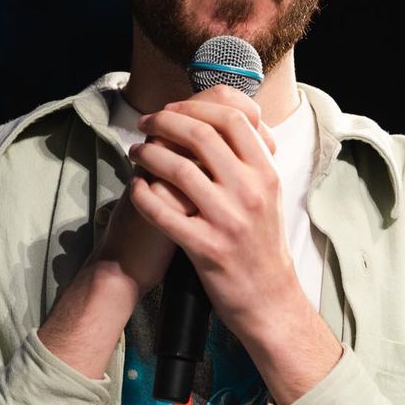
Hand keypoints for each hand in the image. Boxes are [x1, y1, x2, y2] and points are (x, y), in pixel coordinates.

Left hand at [126, 83, 295, 336]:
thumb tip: (224, 118)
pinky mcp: (206, 248)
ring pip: (178, 169)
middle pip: (201, 135)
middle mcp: (250, 192)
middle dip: (164, 122)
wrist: (269, 298)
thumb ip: (250, 158)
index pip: (231, 119)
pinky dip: (143, 194)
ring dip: (148, 154)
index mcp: (266, 174)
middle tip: (145, 124)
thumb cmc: (262, 243)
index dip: (195, 106)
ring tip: (136, 152)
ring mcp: (228, 220)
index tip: (171, 108)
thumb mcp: (269, 195)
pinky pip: (162, 212)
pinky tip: (135, 187)